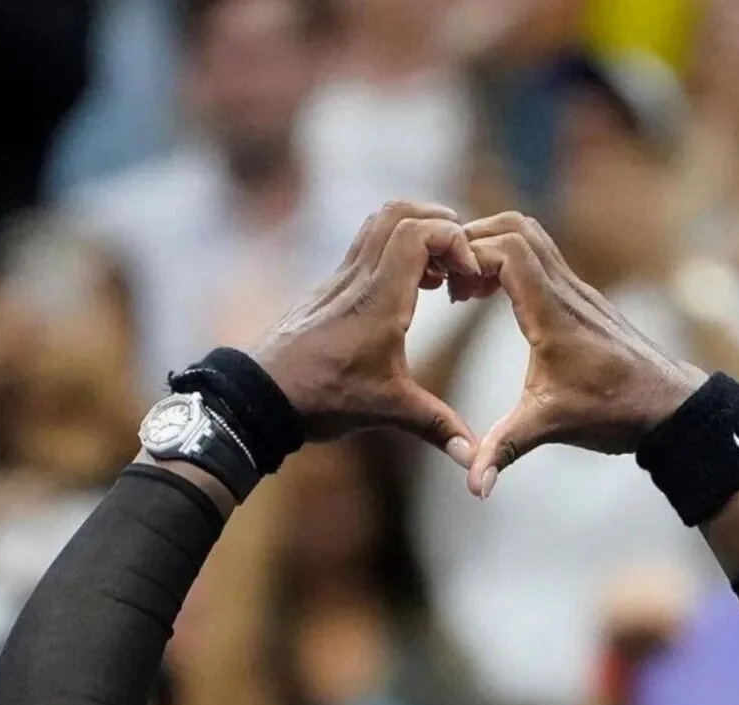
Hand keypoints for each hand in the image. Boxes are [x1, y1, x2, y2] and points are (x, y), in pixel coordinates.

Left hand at [253, 201, 480, 465]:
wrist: (262, 397)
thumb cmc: (323, 398)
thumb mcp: (388, 411)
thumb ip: (437, 427)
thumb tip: (475, 457)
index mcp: (379, 299)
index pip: (418, 232)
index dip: (453, 240)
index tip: (468, 273)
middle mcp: (359, 278)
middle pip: (399, 212)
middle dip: (440, 225)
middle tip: (460, 262)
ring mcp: (340, 277)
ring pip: (379, 222)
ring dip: (416, 232)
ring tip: (439, 272)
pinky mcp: (330, 287)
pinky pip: (366, 245)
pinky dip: (395, 249)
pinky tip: (410, 288)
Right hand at [458, 213, 706, 497]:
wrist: (669, 406)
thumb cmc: (615, 411)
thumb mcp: (551, 427)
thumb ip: (506, 451)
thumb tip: (474, 488)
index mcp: (554, 313)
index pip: (508, 250)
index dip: (470, 256)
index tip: (447, 286)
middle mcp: (567, 290)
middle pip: (516, 227)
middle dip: (472, 241)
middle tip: (447, 279)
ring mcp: (577, 289)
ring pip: (531, 235)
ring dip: (491, 246)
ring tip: (464, 288)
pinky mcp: (582, 298)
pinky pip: (541, 257)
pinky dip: (509, 262)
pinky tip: (491, 297)